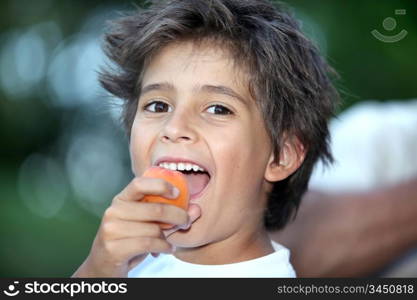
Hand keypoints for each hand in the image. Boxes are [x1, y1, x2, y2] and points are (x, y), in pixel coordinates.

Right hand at [72, 176, 199, 276]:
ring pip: (153, 229)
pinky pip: (149, 244)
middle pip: (155, 209)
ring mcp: (111, 230)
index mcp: (121, 200)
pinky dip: (164, 247)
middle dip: (177, 216)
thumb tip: (197, 210)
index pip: (139, 183)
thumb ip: (170, 216)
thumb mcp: (146, 224)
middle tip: (186, 222)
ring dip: (168, 237)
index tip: (177, 192)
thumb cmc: (129, 240)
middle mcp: (114, 211)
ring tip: (169, 241)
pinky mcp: (114, 248)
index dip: (160, 185)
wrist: (103, 265)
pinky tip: (167, 249)